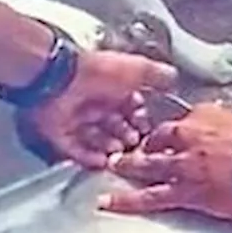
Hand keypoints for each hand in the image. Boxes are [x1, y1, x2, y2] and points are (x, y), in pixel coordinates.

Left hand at [23, 50, 173, 169]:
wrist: (62, 78)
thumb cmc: (98, 71)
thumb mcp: (139, 69)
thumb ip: (158, 76)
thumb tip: (173, 78)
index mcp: (114, 86)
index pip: (132, 109)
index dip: (142, 122)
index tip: (148, 131)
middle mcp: (96, 102)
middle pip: (116, 127)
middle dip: (128, 139)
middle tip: (135, 146)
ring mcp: (76, 118)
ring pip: (97, 141)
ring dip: (111, 150)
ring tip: (121, 155)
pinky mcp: (58, 133)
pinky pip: (75, 151)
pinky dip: (88, 159)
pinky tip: (101, 162)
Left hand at [99, 101, 231, 218]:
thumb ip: (228, 126)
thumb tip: (227, 125)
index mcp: (206, 118)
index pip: (177, 122)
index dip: (166, 131)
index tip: (161, 136)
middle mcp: (190, 138)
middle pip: (157, 139)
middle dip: (139, 145)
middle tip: (126, 149)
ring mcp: (184, 166)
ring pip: (146, 165)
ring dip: (126, 166)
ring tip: (112, 167)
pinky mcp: (185, 191)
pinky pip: (149, 196)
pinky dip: (125, 200)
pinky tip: (108, 203)